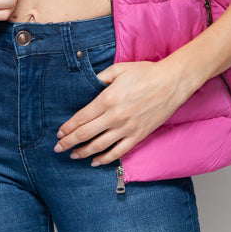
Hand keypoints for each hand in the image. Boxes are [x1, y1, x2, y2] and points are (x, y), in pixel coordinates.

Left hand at [53, 59, 193, 164]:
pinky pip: (118, 151)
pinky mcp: (138, 135)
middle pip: (85, 134)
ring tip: (73, 155)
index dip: (68, 127)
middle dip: (69, 143)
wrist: (172, 82)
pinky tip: (95, 162)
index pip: (81, 118)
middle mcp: (114, 117)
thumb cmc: (146, 73)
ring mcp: (126, 128)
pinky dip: (104, 159)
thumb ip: (100, 78)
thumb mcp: (118, 70)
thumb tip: (87, 86)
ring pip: (99, 146)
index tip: (59, 133)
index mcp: (107, 99)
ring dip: (83, 152)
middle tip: (58, 148)